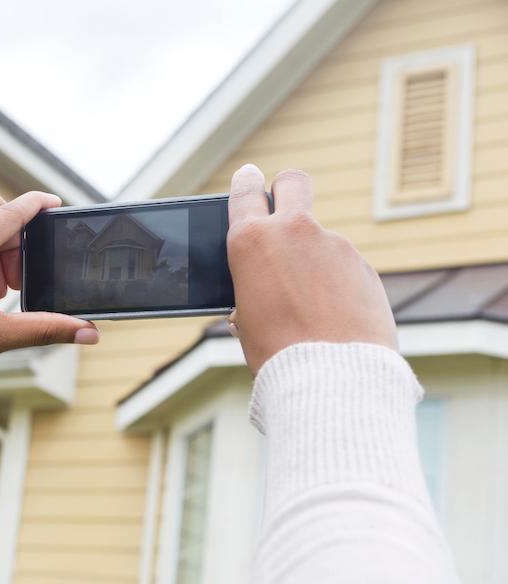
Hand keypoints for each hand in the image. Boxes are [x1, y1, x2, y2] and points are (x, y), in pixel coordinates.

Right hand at [226, 165, 396, 374]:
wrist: (332, 377)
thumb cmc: (277, 352)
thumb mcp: (246, 317)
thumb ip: (253, 287)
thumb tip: (263, 289)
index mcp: (251, 241)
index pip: (246, 190)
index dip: (246, 182)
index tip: (249, 178)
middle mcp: (295, 232)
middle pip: (293, 182)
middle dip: (286, 188)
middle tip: (283, 207)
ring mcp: (336, 246)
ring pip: (320, 240)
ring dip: (313, 260)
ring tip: (309, 307)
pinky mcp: (364, 267)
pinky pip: (344, 268)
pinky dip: (337, 285)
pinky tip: (334, 317)